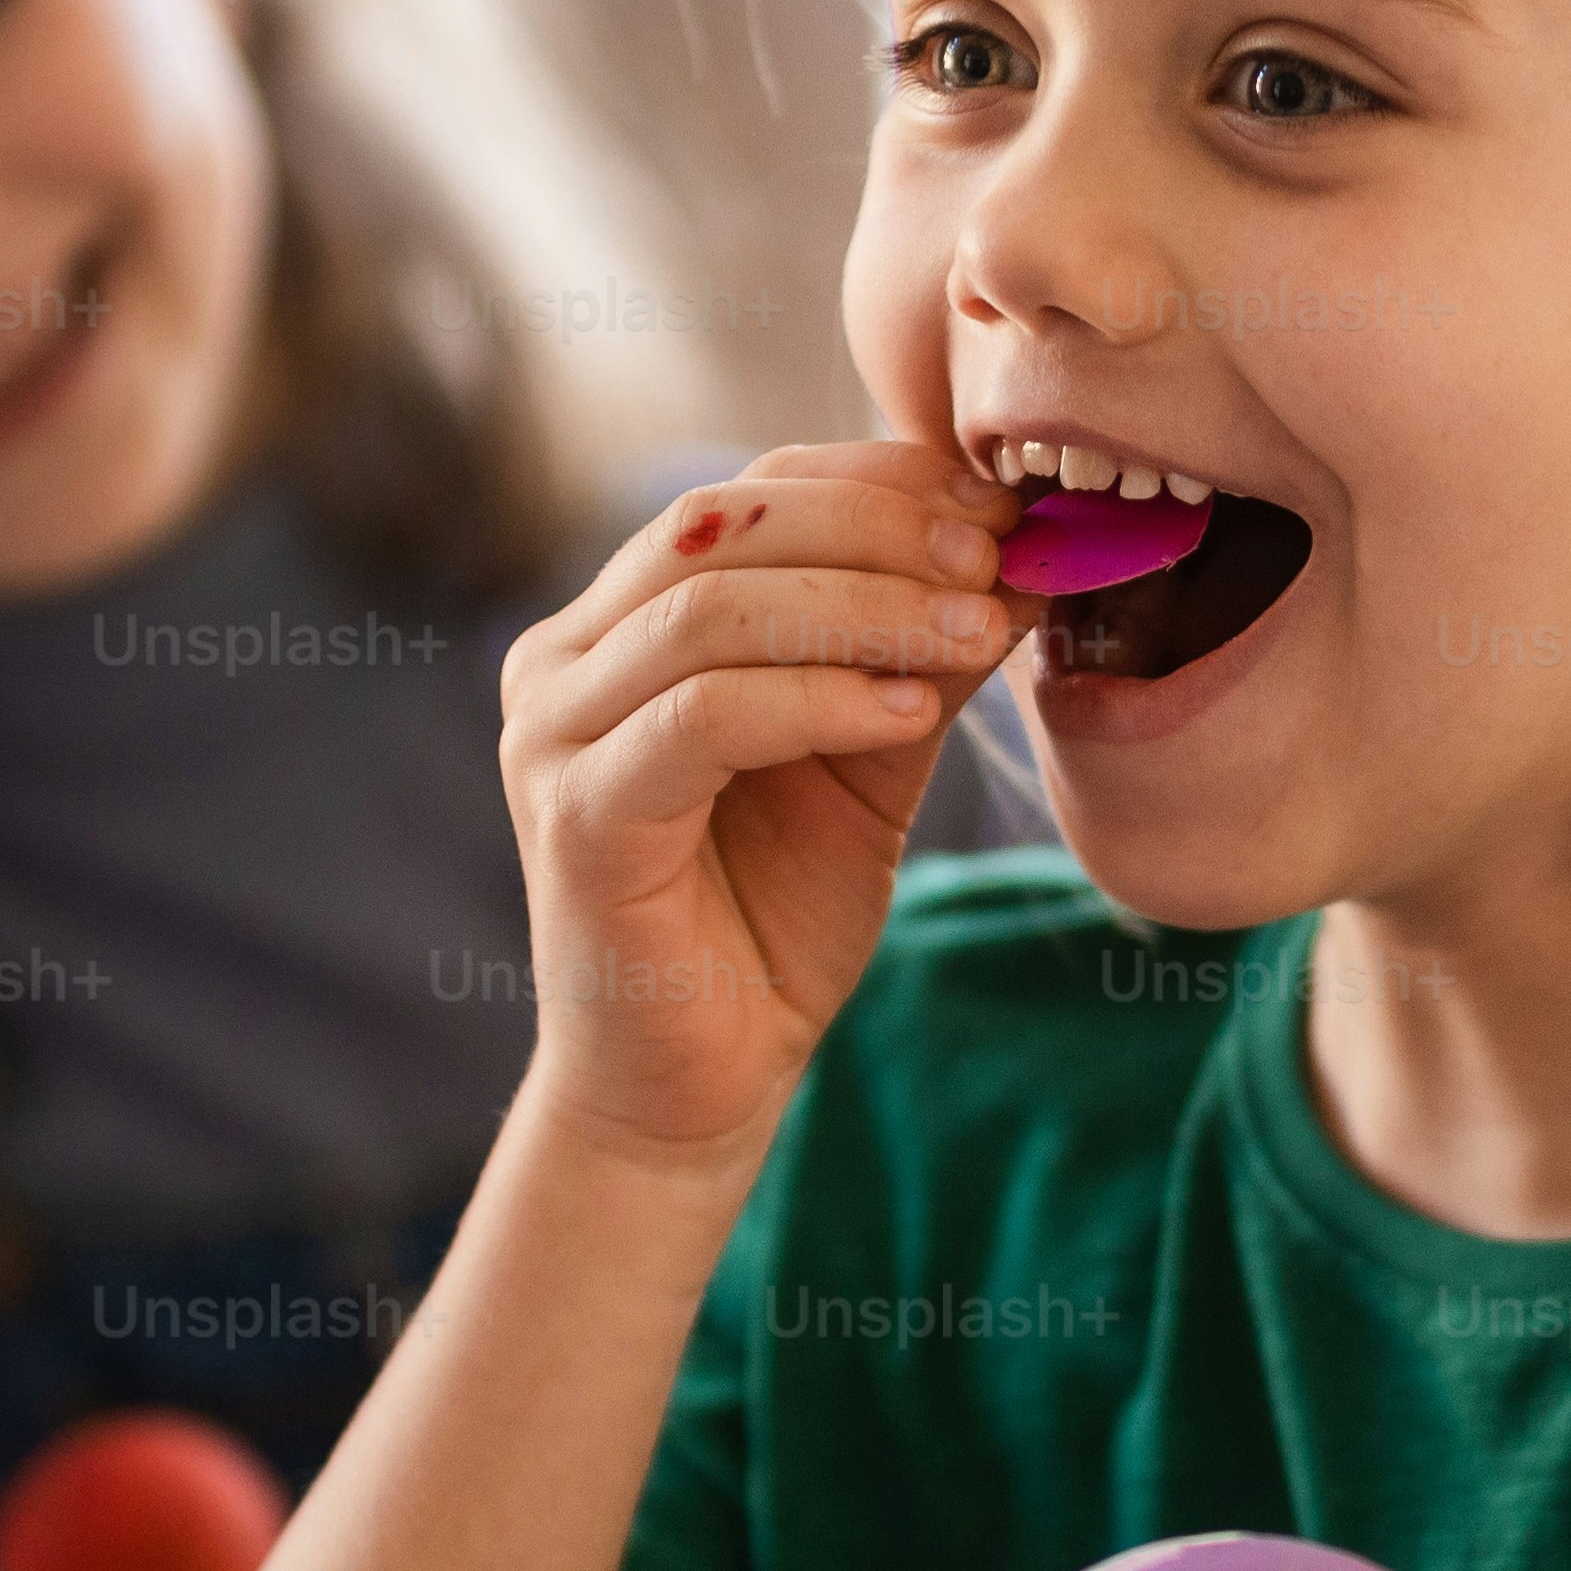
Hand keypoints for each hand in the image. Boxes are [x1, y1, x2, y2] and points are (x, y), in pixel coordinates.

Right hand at [495, 440, 1020, 1168]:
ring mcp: (555, 733)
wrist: (697, 1086)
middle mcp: (566, 660)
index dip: (878, 483)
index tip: (1003, 508)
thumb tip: (1016, 552)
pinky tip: (907, 711)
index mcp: (623, 624)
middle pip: (722, 523)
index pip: (750, 495)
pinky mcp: (576, 817)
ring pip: (710, 609)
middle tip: (996, 558)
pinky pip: (703, 715)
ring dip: (865, 607)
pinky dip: (816, 699)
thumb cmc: (773, 918)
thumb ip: (915, 653)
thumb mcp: (870, 757)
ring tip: (979, 633)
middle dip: (878, 529)